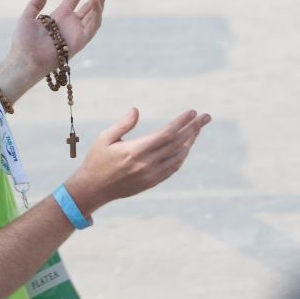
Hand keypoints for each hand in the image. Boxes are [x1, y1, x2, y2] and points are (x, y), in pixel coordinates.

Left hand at [10, 0, 107, 73]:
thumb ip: (35, 4)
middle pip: (90, 2)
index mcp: (60, 15)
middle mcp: (71, 22)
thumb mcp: (27, 17)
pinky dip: (96, 12)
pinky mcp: (81, 41)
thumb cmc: (23, 42)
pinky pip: (93, 25)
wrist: (25, 59)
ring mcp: (78, 31)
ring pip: (95, 12)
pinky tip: (95, 0)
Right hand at [65, 108, 210, 215]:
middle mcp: (146, 164)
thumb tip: (136, 110)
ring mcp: (151, 175)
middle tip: (206, 116)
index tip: (193, 112)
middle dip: (194, 128)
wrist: (93, 189)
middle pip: (178, 144)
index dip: (182, 122)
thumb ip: (122, 124)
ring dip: (191, 141)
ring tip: (198, 128)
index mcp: (135, 151)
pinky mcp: (152, 182)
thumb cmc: (97, 160)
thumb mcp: (105, 138)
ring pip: (179, 156)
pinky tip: (187, 146)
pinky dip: (183, 155)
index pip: (166, 134)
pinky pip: (173, 168)